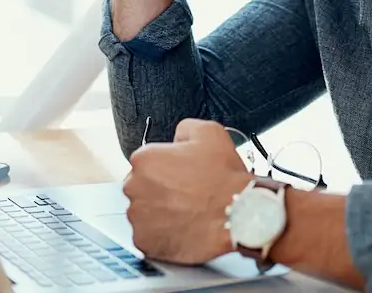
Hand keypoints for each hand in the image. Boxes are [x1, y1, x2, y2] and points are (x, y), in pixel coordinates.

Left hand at [123, 119, 252, 263]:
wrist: (237, 216)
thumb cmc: (223, 178)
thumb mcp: (209, 132)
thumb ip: (184, 129)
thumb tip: (178, 136)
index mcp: (144, 159)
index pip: (147, 162)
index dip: (168, 168)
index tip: (182, 176)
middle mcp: (134, 187)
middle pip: (142, 187)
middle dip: (160, 191)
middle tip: (186, 195)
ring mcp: (137, 217)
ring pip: (144, 213)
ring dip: (159, 213)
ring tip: (186, 213)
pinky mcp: (144, 242)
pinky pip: (148, 236)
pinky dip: (162, 235)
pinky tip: (182, 228)